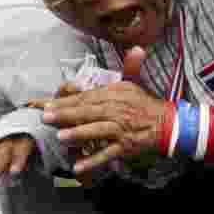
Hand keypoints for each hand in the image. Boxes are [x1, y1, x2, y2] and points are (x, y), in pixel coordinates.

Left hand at [41, 47, 164, 174]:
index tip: (48, 104)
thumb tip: (136, 48)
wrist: (168, 124)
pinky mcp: (126, 146)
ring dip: (79, 134)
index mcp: (115, 93)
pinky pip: (107, 153)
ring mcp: (121, 128)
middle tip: (46, 117)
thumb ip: (130, 66)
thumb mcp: (134, 83)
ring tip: (61, 136)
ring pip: (98, 130)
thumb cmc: (145, 105)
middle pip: (88, 111)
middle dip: (66, 114)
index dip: (66, 100)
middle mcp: (117, 109)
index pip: (87, 96)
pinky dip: (93, 161)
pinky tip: (78, 166)